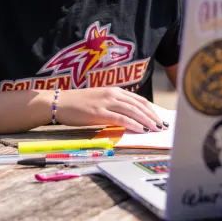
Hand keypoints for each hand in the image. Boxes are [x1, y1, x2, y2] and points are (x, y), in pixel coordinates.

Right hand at [54, 87, 168, 132]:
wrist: (58, 102)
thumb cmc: (77, 104)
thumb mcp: (99, 101)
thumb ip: (113, 107)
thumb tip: (128, 118)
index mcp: (114, 91)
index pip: (139, 100)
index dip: (151, 109)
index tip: (160, 118)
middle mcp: (113, 94)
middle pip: (139, 105)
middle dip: (153, 116)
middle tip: (163, 126)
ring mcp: (106, 102)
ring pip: (133, 111)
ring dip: (147, 120)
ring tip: (156, 129)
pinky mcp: (99, 112)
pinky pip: (121, 118)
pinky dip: (133, 124)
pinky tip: (141, 130)